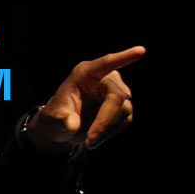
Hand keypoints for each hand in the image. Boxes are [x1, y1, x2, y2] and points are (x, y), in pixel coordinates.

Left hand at [26, 47, 144, 153]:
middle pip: (117, 97)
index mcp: (85, 73)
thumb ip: (62, 120)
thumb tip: (72, 124)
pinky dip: (111, 131)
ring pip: (124, 110)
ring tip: (90, 141)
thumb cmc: (57, 117)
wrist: (64, 126)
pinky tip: (99, 135)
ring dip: (107, 130)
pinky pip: (126, 119)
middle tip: (90, 142)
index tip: (140, 51)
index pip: (106, 64)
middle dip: (105, 122)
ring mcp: (117, 90)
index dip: (123, 58)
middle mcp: (105, 78)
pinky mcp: (124, 104)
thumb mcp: (53, 119)